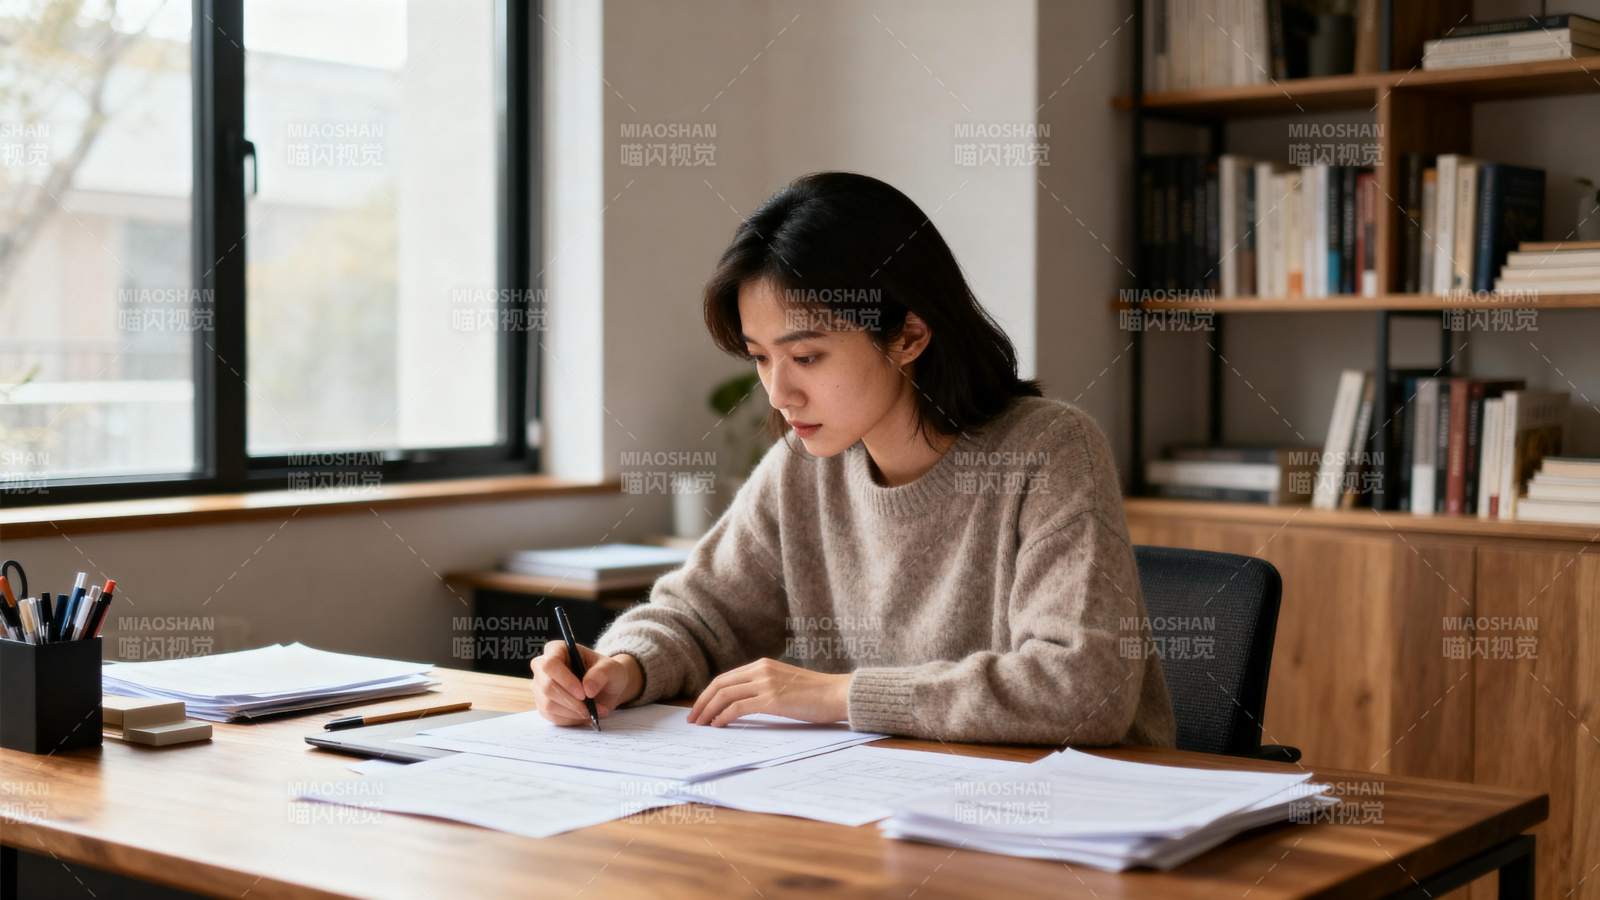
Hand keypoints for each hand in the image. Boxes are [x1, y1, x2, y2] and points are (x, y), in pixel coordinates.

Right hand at [530, 641, 641, 726]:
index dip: (565, 680)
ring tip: (594, 711)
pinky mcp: (543, 706)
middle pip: (547, 687)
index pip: (550, 664)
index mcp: (557, 649)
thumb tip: (588, 688)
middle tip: (590, 709)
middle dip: (571, 701)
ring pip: (548, 705)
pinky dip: (571, 719)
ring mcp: (540, 687)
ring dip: (573, 712)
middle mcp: (542, 667)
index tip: (583, 694)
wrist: (606, 688)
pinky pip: (552, 717)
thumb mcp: (611, 669)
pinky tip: (584, 715)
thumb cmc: (606, 672)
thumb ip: (601, 674)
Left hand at [687, 658, 849, 726]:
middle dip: (702, 702)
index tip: (700, 708)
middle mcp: (761, 670)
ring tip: (700, 725)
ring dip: (708, 711)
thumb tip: (744, 704)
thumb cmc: (816, 694)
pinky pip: (737, 707)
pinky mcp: (772, 699)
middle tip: (693, 719)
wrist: (839, 694)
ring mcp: (766, 683)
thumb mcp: (785, 684)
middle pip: (720, 684)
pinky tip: (717, 726)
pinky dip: (723, 717)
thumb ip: (765, 687)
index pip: (726, 678)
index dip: (709, 693)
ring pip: (725, 695)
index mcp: (763, 665)